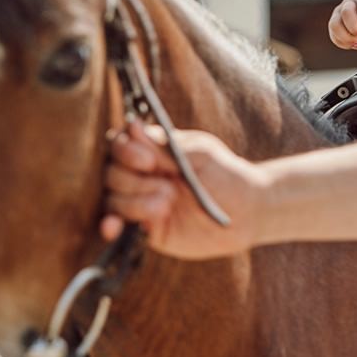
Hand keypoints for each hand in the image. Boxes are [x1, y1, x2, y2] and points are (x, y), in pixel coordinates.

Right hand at [101, 121, 269, 258]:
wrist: (247, 213)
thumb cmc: (226, 175)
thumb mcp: (200, 154)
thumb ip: (165, 145)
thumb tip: (133, 127)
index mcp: (153, 151)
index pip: (120, 144)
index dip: (126, 151)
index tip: (148, 161)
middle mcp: (143, 175)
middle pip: (111, 172)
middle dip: (134, 180)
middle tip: (168, 187)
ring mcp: (142, 201)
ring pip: (113, 198)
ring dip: (135, 201)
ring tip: (167, 204)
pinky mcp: (146, 228)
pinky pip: (118, 226)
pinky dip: (110, 225)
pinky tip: (113, 228)